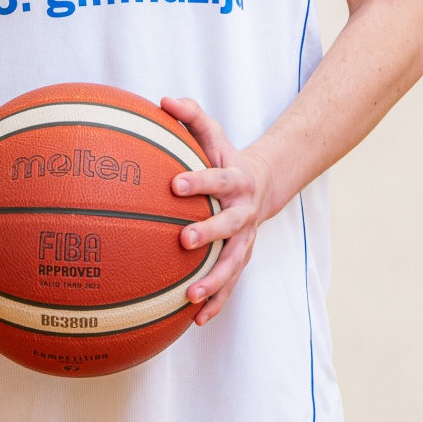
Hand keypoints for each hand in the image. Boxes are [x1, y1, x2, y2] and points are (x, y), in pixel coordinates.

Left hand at [161, 96, 272, 325]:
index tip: (175, 184)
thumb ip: (190, 115)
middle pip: (229, 225)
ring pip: (233, 263)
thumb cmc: (223, 156)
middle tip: (184, 240)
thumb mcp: (212, 132)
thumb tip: (162, 100)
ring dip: (215, 281)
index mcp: (236, 179)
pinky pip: (230, 284)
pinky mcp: (240, 259)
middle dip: (209, 233)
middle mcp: (244, 211)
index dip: (199, 180)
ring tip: (190, 296)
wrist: (260, 183)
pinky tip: (196, 321)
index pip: (217, 178)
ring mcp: (245, 239)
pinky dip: (216, 303)